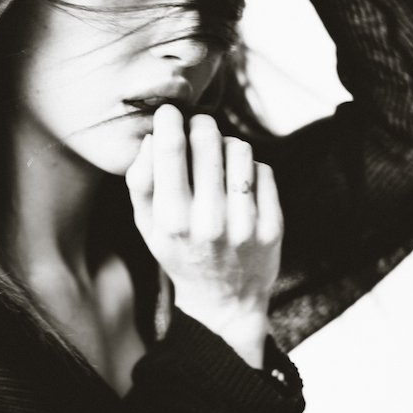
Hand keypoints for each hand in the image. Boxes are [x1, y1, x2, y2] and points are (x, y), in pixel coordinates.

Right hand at [125, 105, 282, 367]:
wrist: (223, 300)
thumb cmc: (180, 253)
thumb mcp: (147, 226)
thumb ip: (140, 182)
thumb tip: (151, 137)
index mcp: (172, 220)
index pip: (171, 150)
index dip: (169, 119)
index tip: (170, 112)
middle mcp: (209, 221)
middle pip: (208, 139)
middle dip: (200, 125)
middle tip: (197, 129)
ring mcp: (244, 224)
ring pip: (240, 149)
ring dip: (227, 145)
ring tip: (219, 160)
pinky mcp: (272, 226)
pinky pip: (263, 170)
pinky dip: (250, 169)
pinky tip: (238, 186)